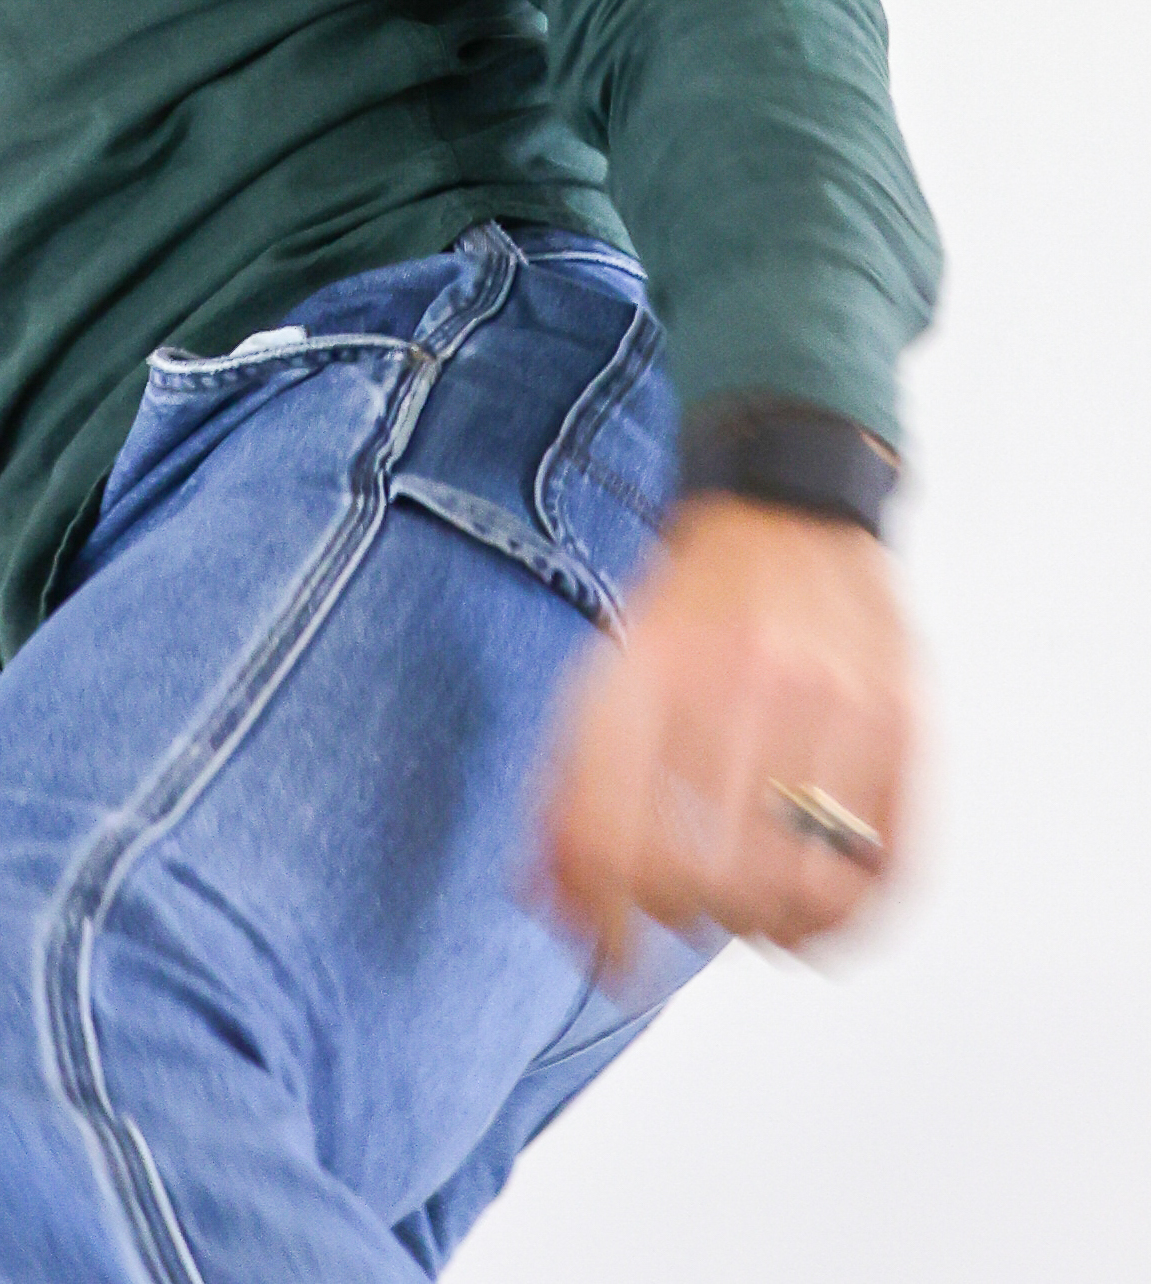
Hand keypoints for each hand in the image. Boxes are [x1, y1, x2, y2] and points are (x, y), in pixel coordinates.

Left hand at [536, 496, 915, 969]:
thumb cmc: (693, 610)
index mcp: (653, 666)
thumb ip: (571, 790)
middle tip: (691, 906)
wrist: (786, 508)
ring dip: (771, 925)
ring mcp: (833, 700)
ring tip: (755, 914)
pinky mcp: (903, 720)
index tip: (615, 955)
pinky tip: (821, 916)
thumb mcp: (610, 672)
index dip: (609, 918)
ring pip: (802, 882)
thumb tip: (560, 909)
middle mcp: (743, 680)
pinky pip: (889, 865)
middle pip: (710, 873)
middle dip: (691, 914)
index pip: (615, 833)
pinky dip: (853, 917)